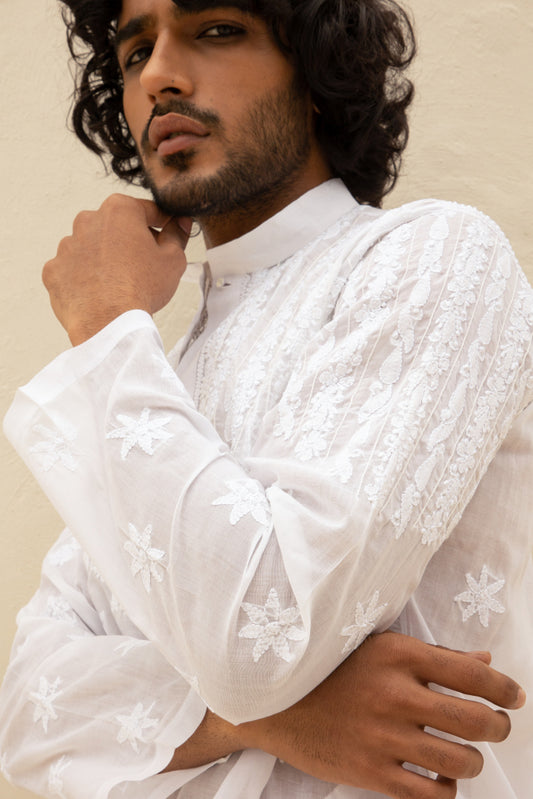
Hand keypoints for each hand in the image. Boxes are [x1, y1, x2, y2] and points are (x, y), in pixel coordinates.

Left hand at [42, 194, 191, 345]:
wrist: (108, 323)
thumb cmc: (142, 289)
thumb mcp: (173, 259)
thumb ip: (177, 235)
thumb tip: (179, 223)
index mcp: (119, 210)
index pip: (147, 210)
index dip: (162, 222)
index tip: (168, 231)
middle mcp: (88, 221)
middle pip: (115, 227)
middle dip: (129, 240)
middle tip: (144, 265)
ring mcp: (67, 246)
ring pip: (91, 248)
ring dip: (105, 259)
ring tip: (120, 283)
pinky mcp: (54, 271)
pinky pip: (72, 270)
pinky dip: (84, 278)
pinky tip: (99, 293)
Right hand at [236, 632, 524, 797]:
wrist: (273, 700)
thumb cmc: (330, 667)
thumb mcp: (380, 646)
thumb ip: (434, 655)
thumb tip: (486, 665)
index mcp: (399, 654)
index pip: (472, 674)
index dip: (505, 689)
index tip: (514, 697)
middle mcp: (395, 693)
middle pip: (476, 720)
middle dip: (499, 727)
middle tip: (497, 727)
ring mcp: (382, 735)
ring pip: (460, 761)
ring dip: (473, 761)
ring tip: (465, 754)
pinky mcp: (370, 772)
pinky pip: (429, 794)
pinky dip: (445, 790)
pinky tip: (438, 777)